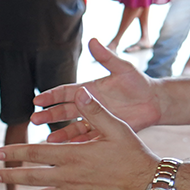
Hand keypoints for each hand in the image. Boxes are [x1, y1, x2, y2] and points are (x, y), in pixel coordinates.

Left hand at [0, 87, 158, 189]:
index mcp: (74, 155)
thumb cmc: (135, 154)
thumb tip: (80, 92)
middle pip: (33, 176)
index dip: (15, 152)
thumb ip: (95, 112)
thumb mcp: (117, 128)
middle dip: (11, 175)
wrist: (150, 185)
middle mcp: (70, 177)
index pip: (36, 152)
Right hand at [32, 38, 162, 134]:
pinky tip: (69, 149)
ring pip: (74, 127)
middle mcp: (89, 105)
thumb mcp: (123, 68)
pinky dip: (79, 144)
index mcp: (89, 89)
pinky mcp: (106, 131)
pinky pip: (89, 139)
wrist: (154, 101)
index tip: (37, 100)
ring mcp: (96, 119)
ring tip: (48, 139)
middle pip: (64, 111)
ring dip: (61, 132)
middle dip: (49, 115)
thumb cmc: (138, 82)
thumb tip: (93, 40)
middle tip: (34, 119)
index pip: (65, 92)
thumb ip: (106, 57)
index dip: (51, 96)